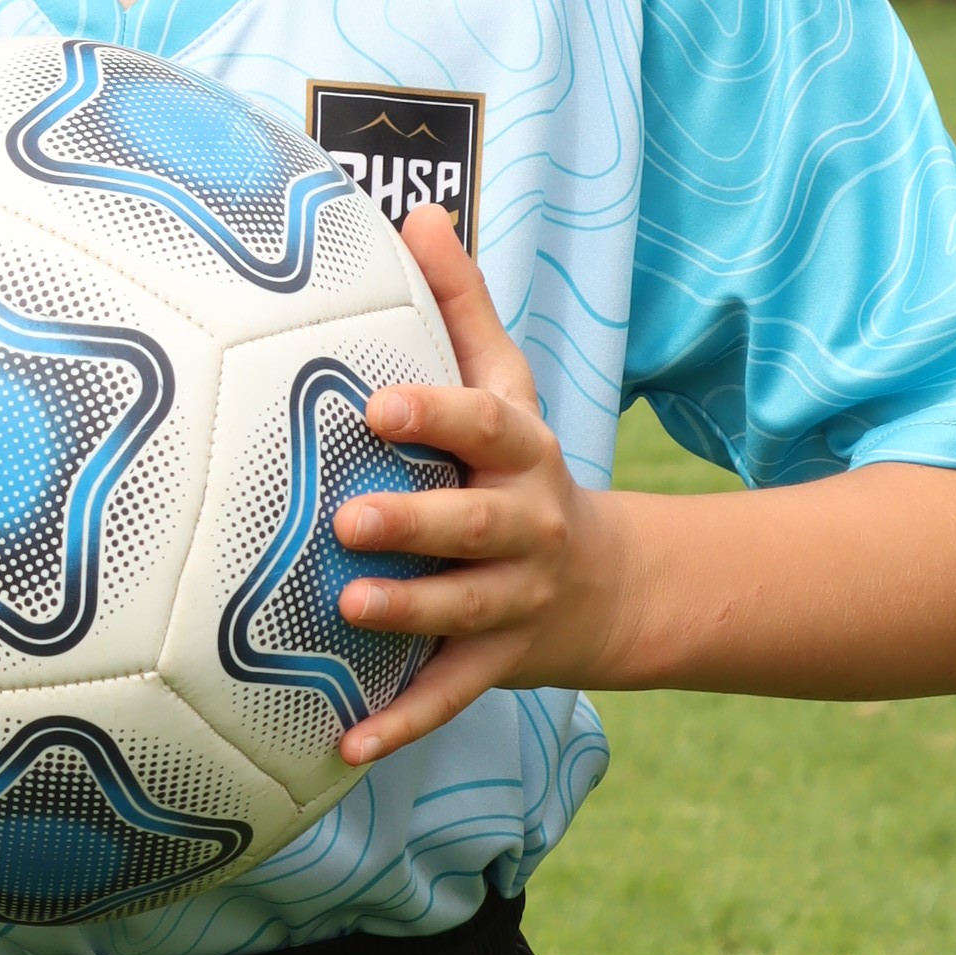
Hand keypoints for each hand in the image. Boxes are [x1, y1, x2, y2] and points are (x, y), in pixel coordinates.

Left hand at [331, 211, 614, 765]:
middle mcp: (524, 526)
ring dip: (409, 612)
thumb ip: (461, 307)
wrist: (612, 587)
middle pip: (474, 524)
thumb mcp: (508, 388)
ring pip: (464, 610)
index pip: (484, 425)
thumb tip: (415, 213)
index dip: (436, 414)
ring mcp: (515, 600)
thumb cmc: (520, 468)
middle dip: (417, 521)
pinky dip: (400, 723)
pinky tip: (344, 741)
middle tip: (348, 515)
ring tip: (348, 607)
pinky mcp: (499, 663)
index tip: (376, 402)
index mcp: (520, 453)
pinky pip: (449, 695)